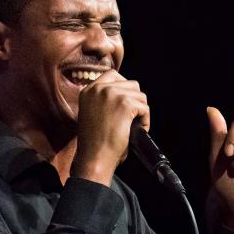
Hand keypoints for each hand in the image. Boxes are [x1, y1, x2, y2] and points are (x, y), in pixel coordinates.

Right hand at [71, 70, 150, 185]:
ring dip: (140, 111)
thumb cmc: (94, 144)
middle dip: (135, 101)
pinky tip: (135, 131)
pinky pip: (145, 108)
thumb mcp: (93, 115)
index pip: (112, 74)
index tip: (126, 103)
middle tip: (131, 119)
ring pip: (140, 95)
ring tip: (132, 127)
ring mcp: (111, 94)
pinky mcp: (124, 103)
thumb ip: (103, 101)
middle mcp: (98, 88)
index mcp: (88, 91)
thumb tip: (127, 94)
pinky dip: (145, 121)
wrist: (94, 158)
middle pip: (130, 84)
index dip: (124, 88)